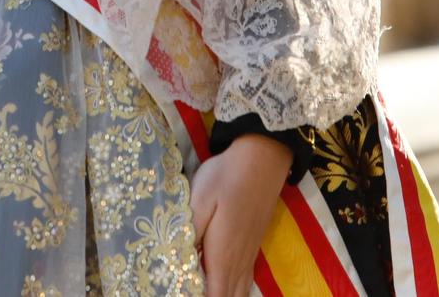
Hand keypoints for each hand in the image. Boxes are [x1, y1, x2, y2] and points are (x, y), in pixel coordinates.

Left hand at [192, 134, 292, 296]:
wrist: (262, 157)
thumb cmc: (226, 176)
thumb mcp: (199, 200)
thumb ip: (188, 234)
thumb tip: (176, 263)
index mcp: (223, 256)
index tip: (179, 294)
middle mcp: (238, 262)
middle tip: (185, 291)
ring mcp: (249, 255)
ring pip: (239, 292)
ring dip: (221, 295)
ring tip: (199, 290)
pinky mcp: (253, 246)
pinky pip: (244, 281)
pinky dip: (232, 290)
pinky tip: (222, 286)